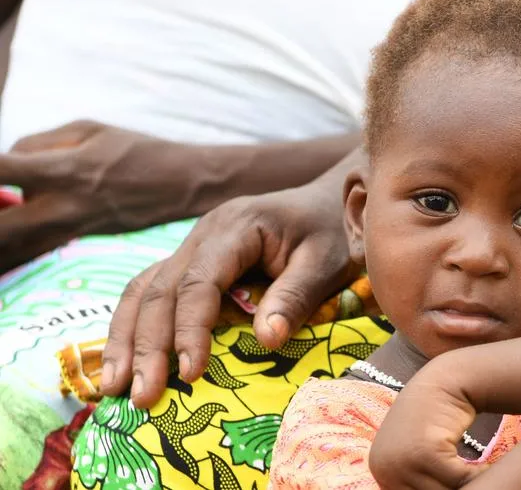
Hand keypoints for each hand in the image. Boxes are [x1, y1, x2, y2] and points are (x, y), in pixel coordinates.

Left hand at [0, 121, 213, 271]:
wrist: (183, 186)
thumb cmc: (137, 150)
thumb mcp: (88, 129)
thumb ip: (37, 143)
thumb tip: (7, 160)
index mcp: (64, 171)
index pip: (0, 169)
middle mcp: (62, 206)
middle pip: (1, 226)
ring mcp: (69, 228)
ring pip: (12, 244)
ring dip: (4, 231)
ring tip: (8, 210)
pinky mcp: (77, 239)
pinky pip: (30, 246)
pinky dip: (13, 242)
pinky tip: (9, 236)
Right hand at [101, 181, 357, 407]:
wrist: (329, 201)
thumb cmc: (333, 231)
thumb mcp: (327, 262)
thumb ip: (296, 297)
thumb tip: (265, 341)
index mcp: (236, 227)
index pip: (199, 283)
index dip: (190, 330)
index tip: (191, 373)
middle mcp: (204, 234)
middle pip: (160, 290)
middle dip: (146, 346)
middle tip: (139, 396)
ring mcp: (192, 246)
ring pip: (143, 289)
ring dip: (125, 339)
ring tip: (112, 387)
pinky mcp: (192, 261)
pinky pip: (151, 290)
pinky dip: (134, 325)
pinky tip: (124, 358)